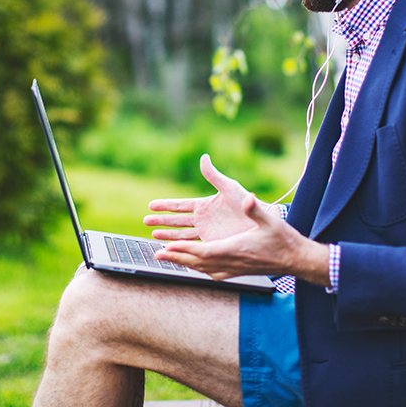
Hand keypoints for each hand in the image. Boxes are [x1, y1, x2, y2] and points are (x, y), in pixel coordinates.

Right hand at [145, 154, 267, 242]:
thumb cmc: (246, 202)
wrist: (259, 221)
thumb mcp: (228, 187)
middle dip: (161, 220)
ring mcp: (206, 232)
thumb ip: (213, 175)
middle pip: (176, 220)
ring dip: (167, 234)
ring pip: (181, 234)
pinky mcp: (212, 243)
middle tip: (146, 220)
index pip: (180, 205)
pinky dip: (180, 247)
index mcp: (204, 204)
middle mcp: (202, 218)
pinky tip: (170, 248)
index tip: (151, 205)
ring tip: (153, 235)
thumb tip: (204, 158)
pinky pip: (192, 245)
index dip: (165, 205)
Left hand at [153, 191, 330, 285]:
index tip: (168, 247)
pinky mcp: (239, 272)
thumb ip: (255, 209)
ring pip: (204, 269)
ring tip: (170, 260)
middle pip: (198, 262)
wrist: (296, 259)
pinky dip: (201, 271)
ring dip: (185, 264)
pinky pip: (214, 274)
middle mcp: (232, 262)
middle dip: (176, 258)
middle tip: (157, 254)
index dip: (184, 250)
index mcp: (235, 249)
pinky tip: (196, 269)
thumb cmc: (284, 239)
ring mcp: (235, 269)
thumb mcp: (270, 220)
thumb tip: (247, 198)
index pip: (203, 252)